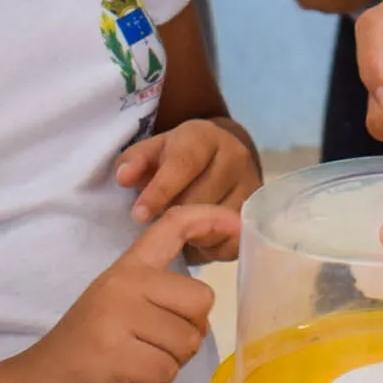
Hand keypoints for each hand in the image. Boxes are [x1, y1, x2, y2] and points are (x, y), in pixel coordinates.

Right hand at [13, 205, 236, 382]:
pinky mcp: (111, 353)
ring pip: (186, 341)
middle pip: (199, 300)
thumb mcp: (120, 308)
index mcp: (127, 269)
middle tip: (156, 345)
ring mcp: (114, 316)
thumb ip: (157, 296)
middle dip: (189, 332)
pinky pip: (166, 370)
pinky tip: (129, 379)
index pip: (172, 226)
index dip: (210, 218)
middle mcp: (122, 283)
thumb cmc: (89, 351)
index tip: (238, 226)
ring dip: (170, 362)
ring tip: (137, 361)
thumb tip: (201, 307)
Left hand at [117, 119, 262, 252]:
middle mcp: (235, 157)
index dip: (160, 191)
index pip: (183, 164)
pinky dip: (212, 246)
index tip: (138, 215)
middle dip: (174, 213)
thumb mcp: (153, 151)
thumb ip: (135, 161)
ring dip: (193, 232)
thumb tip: (124, 177)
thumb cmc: (178, 155)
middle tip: (159, 221)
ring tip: (179, 229)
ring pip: (217, 221)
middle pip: (200, 197)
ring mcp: (252, 184)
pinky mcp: (258, 212)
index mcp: (205, 136)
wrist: (220, 155)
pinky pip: (233, 241)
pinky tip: (198, 240)